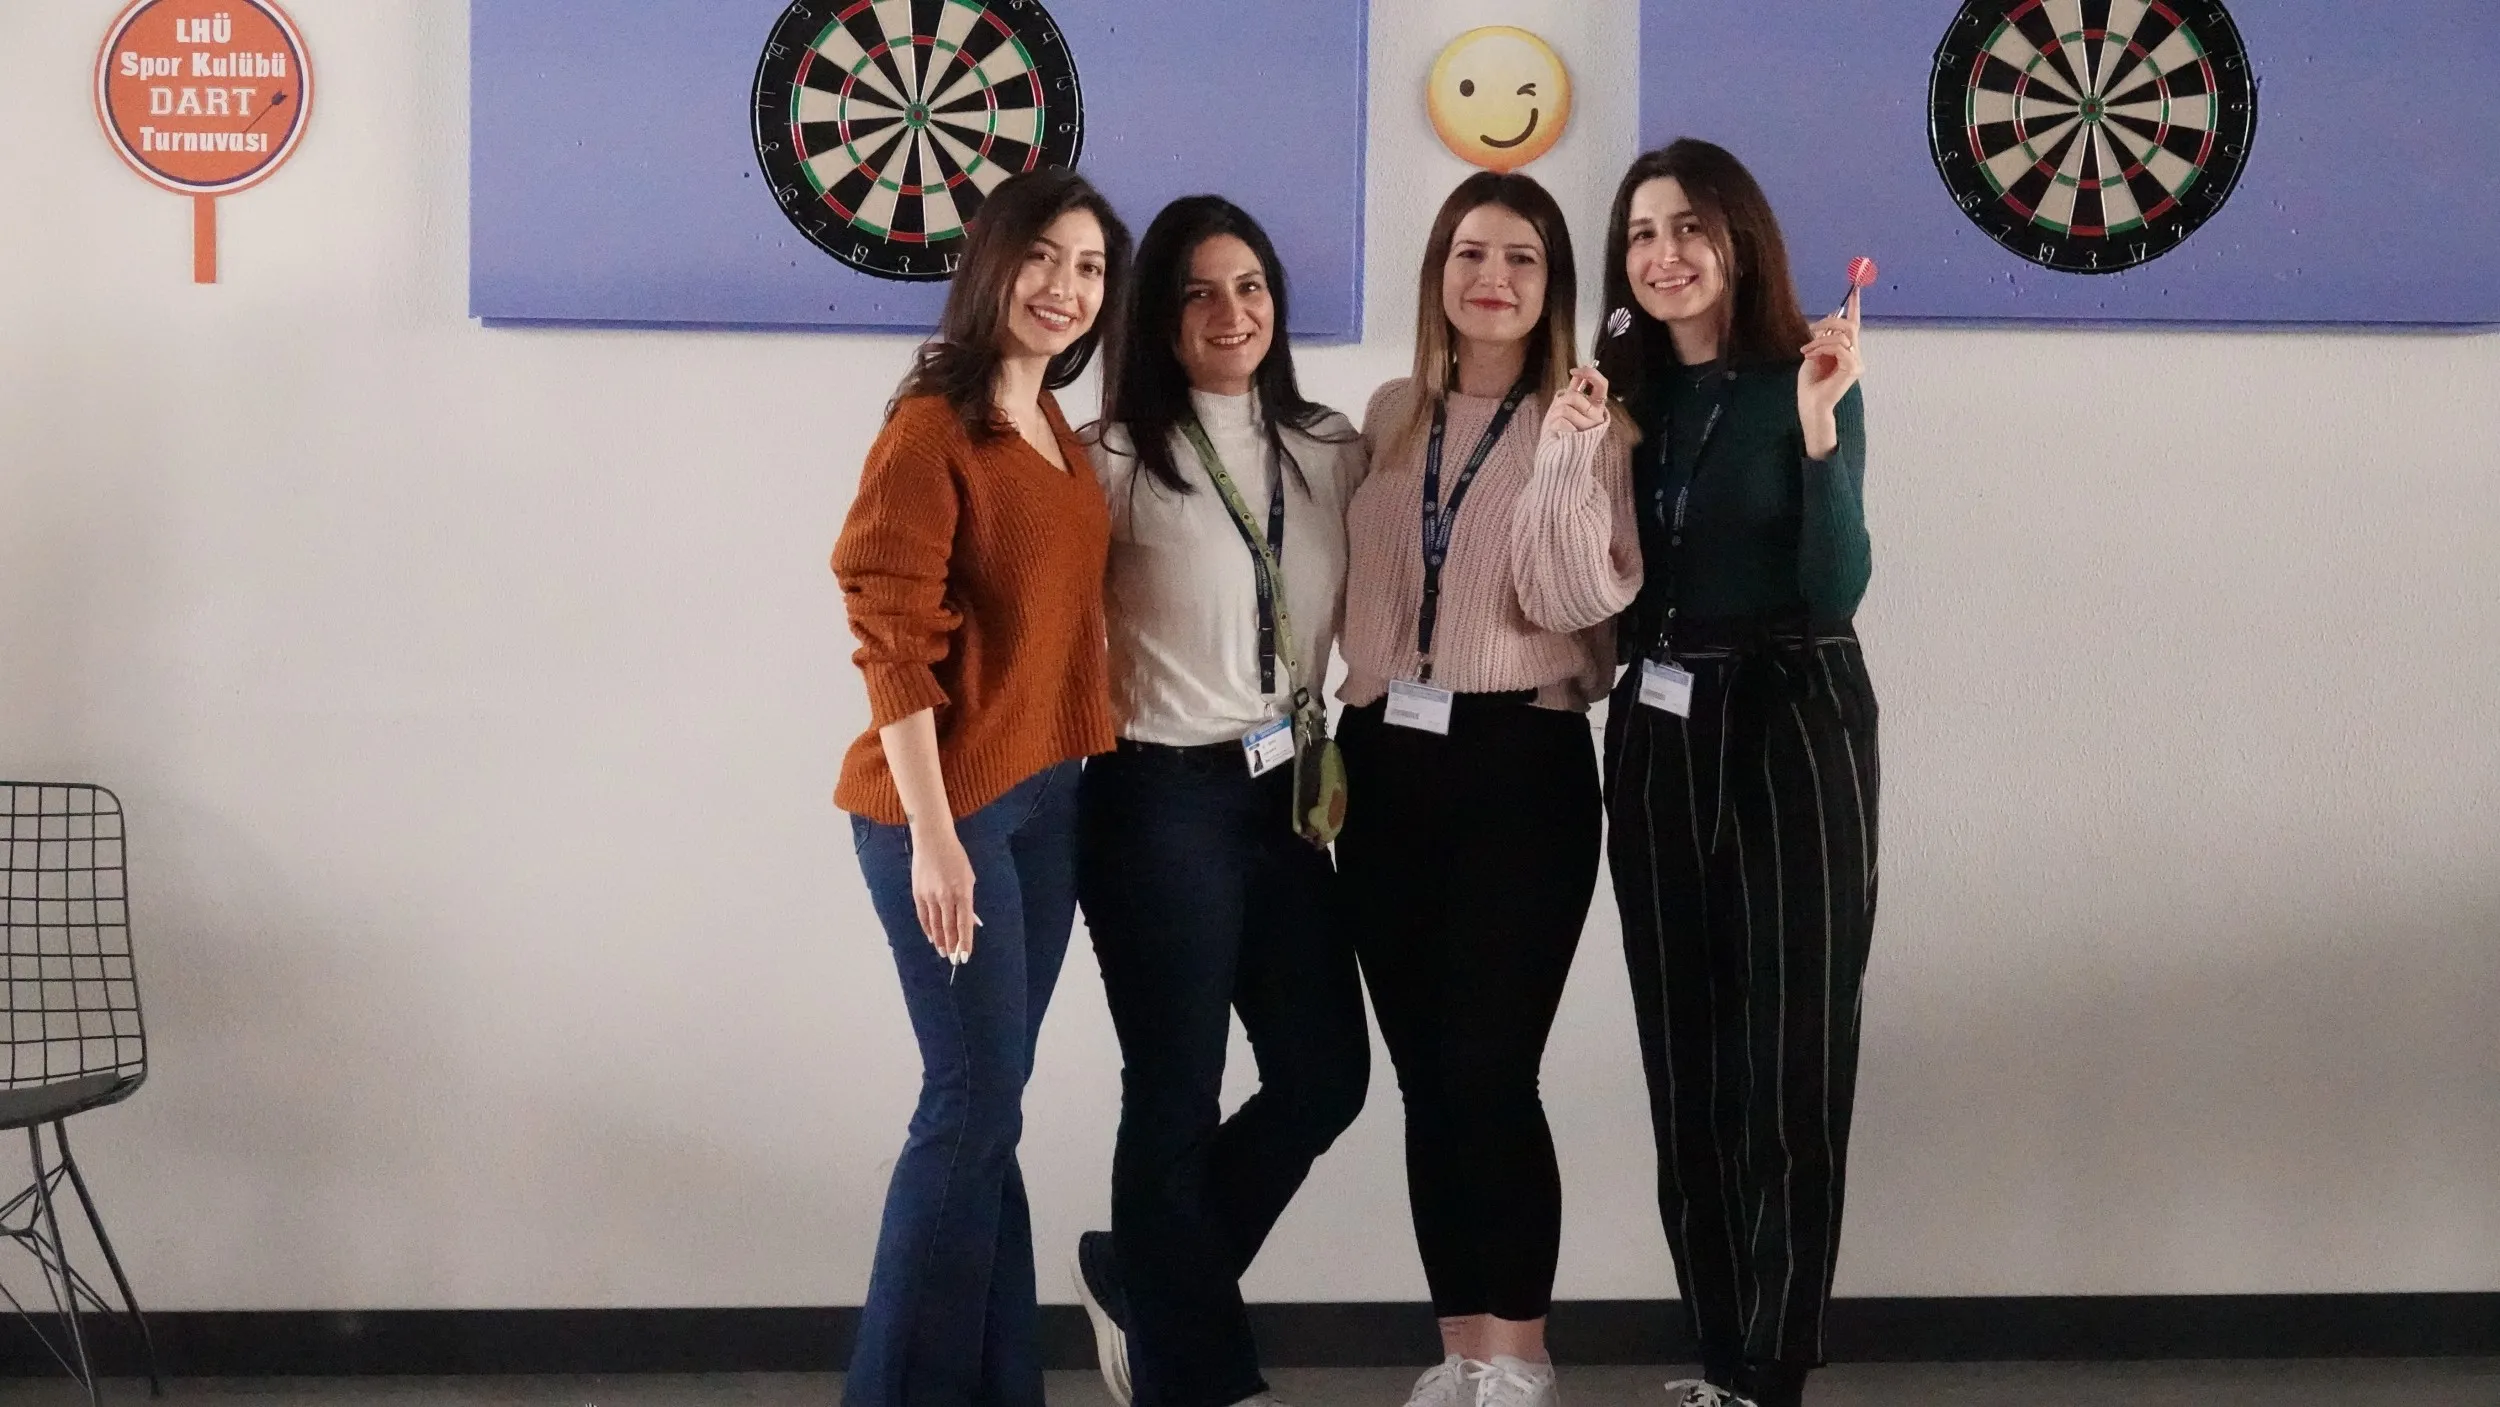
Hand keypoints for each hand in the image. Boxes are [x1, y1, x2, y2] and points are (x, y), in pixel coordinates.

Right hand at [909, 819, 978, 964]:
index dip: (965, 942)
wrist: (933, 840)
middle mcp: (946, 897)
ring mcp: (930, 896)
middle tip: (954, 959)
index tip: (965, 956)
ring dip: (940, 941)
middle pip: (949, 928)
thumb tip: (969, 922)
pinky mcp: (918, 893)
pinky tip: (931, 937)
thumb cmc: (956, 858)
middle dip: (952, 946)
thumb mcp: (969, 877)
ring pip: (935, 925)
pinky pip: (923, 916)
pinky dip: (928, 929)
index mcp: (963, 892)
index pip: (964, 924)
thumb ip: (968, 901)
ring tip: (943, 952)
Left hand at [1540, 365, 1610, 440]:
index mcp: (1597, 408)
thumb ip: (1574, 391)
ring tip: (1558, 426)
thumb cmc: (1562, 431)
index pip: (1602, 384)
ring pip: (1565, 408)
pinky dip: (1554, 426)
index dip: (1589, 373)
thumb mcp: (1568, 407)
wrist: (1557, 456)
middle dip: (1561, 402)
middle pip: (1574, 396)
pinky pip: (1560, 421)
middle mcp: (1597, 418)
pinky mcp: (1578, 437)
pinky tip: (1557, 434)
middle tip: (1560, 414)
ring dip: (1555, 415)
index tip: (1574, 371)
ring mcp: (1589, 428)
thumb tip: (1578, 374)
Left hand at [1798, 287, 1863, 459]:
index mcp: (1847, 350)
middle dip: (1829, 322)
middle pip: (1850, 325)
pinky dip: (1822, 348)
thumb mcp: (1814, 352)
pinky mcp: (1853, 368)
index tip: (1855, 289)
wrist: (1810, 403)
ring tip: (1806, 351)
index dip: (1854, 306)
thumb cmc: (1810, 383)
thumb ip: (1824, 336)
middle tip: (1812, 329)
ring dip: (1820, 340)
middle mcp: (1855, 354)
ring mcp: (1856, 362)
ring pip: (1843, 335)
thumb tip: (1831, 315)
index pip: (1854, 324)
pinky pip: (1839, 347)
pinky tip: (1811, 357)